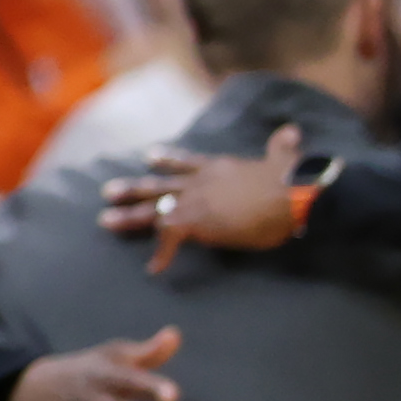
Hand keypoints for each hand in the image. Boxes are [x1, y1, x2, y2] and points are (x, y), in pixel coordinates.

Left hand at [106, 127, 304, 268]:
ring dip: (129, 217)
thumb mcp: (285, 158)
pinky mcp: (195, 222)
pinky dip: (162, 255)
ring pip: (153, 208)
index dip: (168, 160)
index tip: (150, 156)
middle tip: (108, 192)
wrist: (286, 194)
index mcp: (220, 167)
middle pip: (159, 185)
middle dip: (133, 189)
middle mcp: (200, 182)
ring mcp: (194, 201)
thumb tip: (293, 132)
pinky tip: (154, 268)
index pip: (187, 162)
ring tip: (106, 222)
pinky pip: (170, 239)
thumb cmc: (289, 181)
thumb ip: (283, 147)